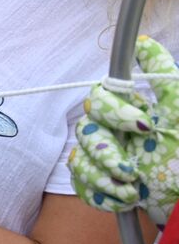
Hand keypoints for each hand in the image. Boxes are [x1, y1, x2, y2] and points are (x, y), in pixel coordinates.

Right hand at [70, 35, 178, 221]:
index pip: (101, 96)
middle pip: (85, 129)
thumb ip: (163, 77)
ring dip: (103, 178)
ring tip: (132, 191)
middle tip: (131, 172)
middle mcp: (117, 133)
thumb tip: (143, 43)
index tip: (145, 126)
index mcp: (133, 113)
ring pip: (79, 158)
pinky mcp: (103, 184)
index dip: (114, 109)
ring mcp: (108, 159)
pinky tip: (127, 200)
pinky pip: (81, 183)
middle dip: (106, 153)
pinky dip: (101, 195)